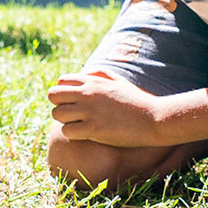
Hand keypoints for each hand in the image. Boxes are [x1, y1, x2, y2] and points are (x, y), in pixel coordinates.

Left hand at [47, 71, 168, 147]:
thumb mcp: (119, 81)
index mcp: (93, 81)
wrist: (154, 119)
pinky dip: (72, 134)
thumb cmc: (137, 101)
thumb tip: (85, 73)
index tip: (74, 103)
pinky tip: (84, 134)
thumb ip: (101, 74)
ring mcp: (89, 110)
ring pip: (57, 114)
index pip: (60, 82)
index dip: (64, 94)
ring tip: (79, 125)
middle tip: (72, 115)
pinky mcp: (93, 128)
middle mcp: (88, 93)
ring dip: (64, 121)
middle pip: (53, 95)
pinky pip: (66, 131)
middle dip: (59, 105)